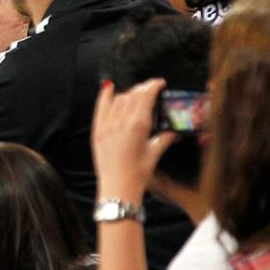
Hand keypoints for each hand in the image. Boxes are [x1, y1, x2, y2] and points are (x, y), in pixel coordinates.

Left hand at [92, 79, 175, 203]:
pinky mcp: (97, 130)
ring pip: (118, 99)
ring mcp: (107, 125)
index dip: (153, 85)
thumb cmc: (137, 174)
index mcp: (138, 125)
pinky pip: (100, 107)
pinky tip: (109, 87)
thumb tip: (172, 132)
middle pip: (132, 95)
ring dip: (128, 93)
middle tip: (151, 89)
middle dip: (143, 89)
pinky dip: (105, 95)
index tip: (159, 82)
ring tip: (136, 95)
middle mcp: (121, 121)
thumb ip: (163, 139)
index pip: (145, 96)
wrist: (117, 186)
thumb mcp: (154, 154)